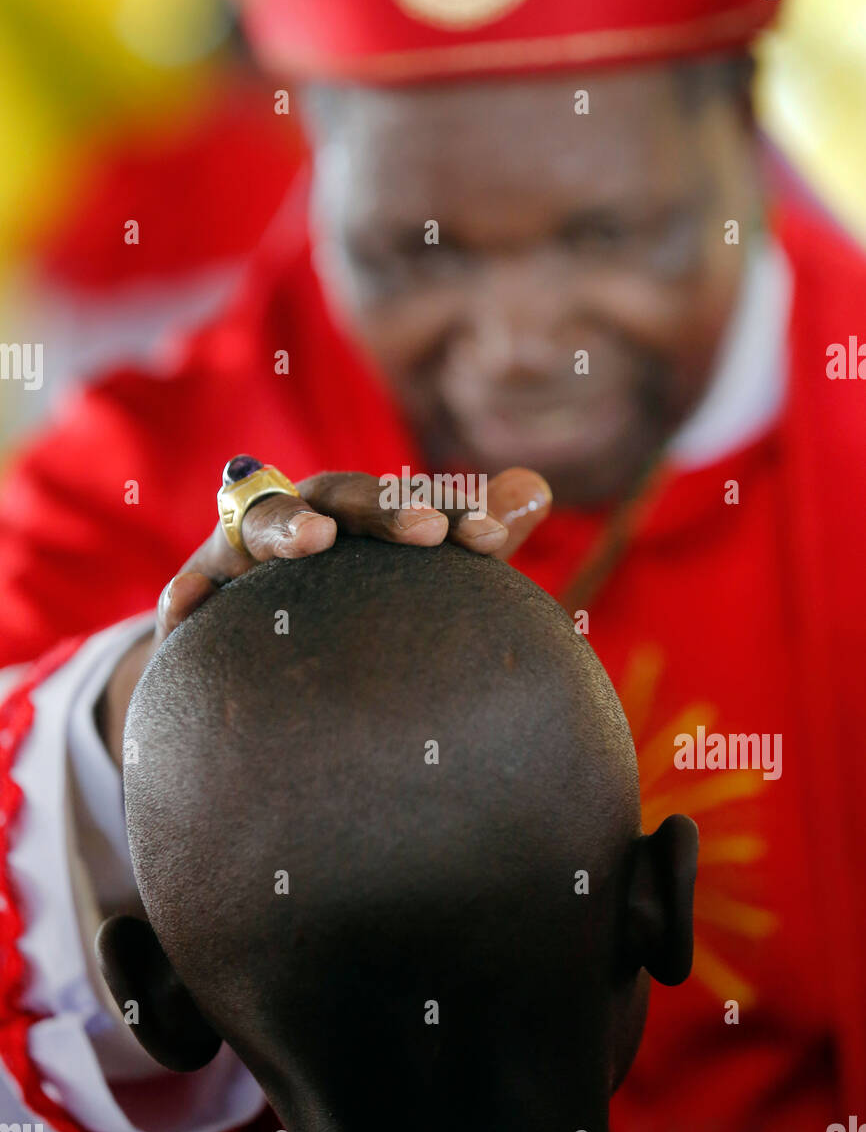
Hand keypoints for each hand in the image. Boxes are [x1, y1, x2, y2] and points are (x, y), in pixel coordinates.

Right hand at [97, 466, 551, 766]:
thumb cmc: (344, 598)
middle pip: (339, 496)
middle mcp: (303, 517)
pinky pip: (187, 594)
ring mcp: (243, 551)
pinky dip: (186, 597)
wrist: (245, 643)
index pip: (410, 500)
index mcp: (360, 514)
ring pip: (259, 524)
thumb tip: (538, 487)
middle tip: (425, 531)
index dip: (450, 509)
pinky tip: (184, 614)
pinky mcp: (197, 595)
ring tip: (315, 541)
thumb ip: (469, 535)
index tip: (494, 537)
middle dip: (380, 507)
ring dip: (286, 527)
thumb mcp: (406, 566)